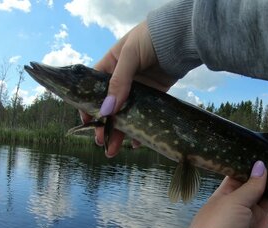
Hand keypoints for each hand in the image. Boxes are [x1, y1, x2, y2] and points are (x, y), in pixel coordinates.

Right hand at [80, 21, 176, 156]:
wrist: (180, 37)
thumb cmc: (150, 39)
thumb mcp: (130, 56)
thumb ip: (119, 81)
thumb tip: (107, 110)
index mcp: (109, 66)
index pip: (93, 90)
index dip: (88, 107)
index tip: (87, 122)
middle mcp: (121, 80)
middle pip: (108, 107)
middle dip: (104, 126)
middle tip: (100, 141)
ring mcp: (138, 90)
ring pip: (125, 115)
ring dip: (119, 133)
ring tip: (112, 150)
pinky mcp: (153, 96)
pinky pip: (143, 116)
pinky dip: (139, 130)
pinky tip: (136, 142)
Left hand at [189, 161, 267, 227]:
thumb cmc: (219, 225)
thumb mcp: (233, 200)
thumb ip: (250, 185)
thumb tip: (261, 165)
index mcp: (224, 196)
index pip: (239, 177)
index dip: (251, 167)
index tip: (266, 153)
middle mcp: (239, 207)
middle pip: (257, 189)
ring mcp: (252, 220)